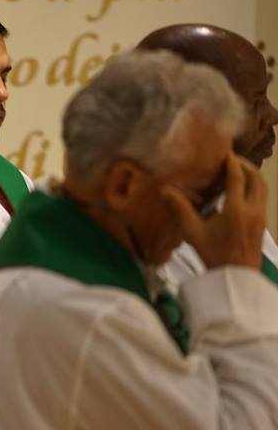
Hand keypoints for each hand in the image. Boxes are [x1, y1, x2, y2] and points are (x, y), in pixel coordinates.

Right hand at [162, 153, 264, 269]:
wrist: (235, 277)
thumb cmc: (212, 254)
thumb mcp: (192, 232)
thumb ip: (181, 208)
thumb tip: (165, 190)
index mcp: (235, 209)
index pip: (237, 177)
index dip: (232, 162)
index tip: (224, 152)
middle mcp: (252, 208)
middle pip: (255, 177)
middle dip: (245, 165)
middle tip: (231, 160)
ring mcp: (261, 216)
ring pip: (262, 187)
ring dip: (252, 175)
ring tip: (238, 171)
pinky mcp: (263, 222)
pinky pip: (262, 197)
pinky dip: (254, 187)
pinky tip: (241, 191)